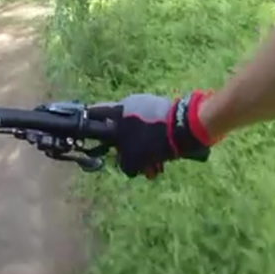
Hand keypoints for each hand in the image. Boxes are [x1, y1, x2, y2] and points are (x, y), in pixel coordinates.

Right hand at [86, 90, 220, 177]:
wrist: (185, 127)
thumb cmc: (153, 140)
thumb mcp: (133, 159)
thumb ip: (124, 162)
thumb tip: (127, 164)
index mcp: (118, 109)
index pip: (95, 114)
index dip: (90, 124)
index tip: (89, 132)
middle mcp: (131, 103)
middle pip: (122, 130)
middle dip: (128, 151)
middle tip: (136, 166)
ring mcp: (149, 104)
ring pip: (140, 132)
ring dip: (145, 151)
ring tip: (154, 170)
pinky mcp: (164, 109)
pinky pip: (154, 129)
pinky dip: (156, 144)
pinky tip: (164, 160)